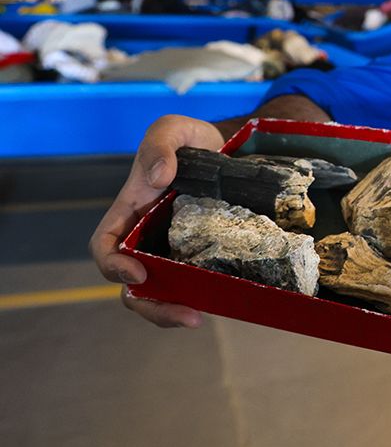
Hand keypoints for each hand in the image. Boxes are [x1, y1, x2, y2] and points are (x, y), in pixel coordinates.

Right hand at [89, 114, 224, 327]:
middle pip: (130, 283)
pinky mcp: (197, 255)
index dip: (112, 264)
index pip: (105, 245)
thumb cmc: (191, 139)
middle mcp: (145, 236)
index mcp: (130, 210)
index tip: (138, 273)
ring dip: (170, 310)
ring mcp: (171, 248)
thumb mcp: (173, 129)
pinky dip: (197, 298)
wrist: (229, 148)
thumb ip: (161, 144)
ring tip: (197, 317)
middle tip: (183, 313)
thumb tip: (158, 176)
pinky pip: (189, 284)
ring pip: (158, 292)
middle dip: (149, 304)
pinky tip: (218, 304)